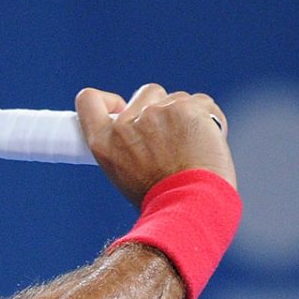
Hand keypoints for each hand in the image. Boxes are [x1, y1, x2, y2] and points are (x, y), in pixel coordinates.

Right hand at [75, 83, 236, 206]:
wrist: (190, 205)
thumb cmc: (162, 199)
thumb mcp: (125, 175)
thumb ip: (127, 146)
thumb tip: (144, 132)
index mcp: (103, 142)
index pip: (89, 100)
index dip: (108, 101)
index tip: (121, 109)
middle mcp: (125, 124)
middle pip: (145, 93)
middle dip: (159, 108)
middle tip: (171, 139)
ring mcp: (155, 113)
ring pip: (176, 98)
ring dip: (185, 115)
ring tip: (192, 147)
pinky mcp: (185, 108)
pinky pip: (201, 102)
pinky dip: (208, 118)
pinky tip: (209, 141)